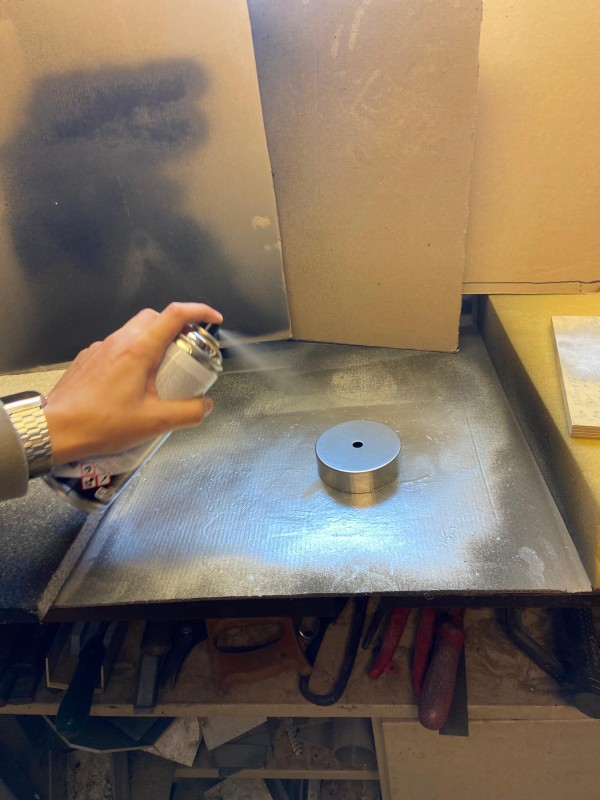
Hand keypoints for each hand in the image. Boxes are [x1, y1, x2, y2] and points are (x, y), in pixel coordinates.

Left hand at [44, 302, 222, 465]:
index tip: (213, 320)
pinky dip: (133, 355)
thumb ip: (188, 413)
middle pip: (155, 318)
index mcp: (138, 350)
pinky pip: (117, 347)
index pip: (175, 315)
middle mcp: (119, 342)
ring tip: (162, 372)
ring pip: (134, 331)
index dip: (199, 312)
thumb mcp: (155, 423)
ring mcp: (100, 348)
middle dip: (177, 327)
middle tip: (188, 350)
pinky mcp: (89, 360)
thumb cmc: (101, 424)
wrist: (56, 430)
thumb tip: (206, 405)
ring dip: (154, 342)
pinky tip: (133, 383)